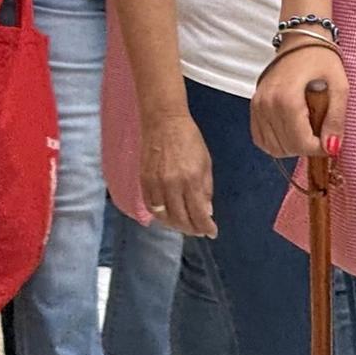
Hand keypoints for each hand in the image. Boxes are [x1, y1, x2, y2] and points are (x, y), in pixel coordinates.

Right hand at [141, 111, 216, 238]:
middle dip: (192, 229)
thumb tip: (207, 212)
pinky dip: (160, 216)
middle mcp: (172, 185)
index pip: (198, 213)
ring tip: (185, 226)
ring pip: (165, 217)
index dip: (206, 227)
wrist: (164, 122)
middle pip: (181, 219)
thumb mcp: (206, 162)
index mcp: (191, 179)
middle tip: (199, 231)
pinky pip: (151, 207)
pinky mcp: (144, 182)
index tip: (212, 232)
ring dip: (176, 226)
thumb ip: (206, 189)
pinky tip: (169, 216)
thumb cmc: (189, 139)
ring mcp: (156, 184)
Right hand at [251, 41, 344, 160]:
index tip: (331, 140)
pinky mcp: (254, 106)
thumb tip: (332, 148)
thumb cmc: (322, 59)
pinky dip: (277, 142)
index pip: (300, 143)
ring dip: (292, 146)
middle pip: (286, 147)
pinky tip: (292, 130)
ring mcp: (257, 105)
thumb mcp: (340, 85)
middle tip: (321, 132)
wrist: (301, 38)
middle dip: (307, 147)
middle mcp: (267, 104)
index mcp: (287, 98)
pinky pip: (261, 139)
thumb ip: (336, 119)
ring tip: (307, 129)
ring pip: (273, 147)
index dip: (318, 149)